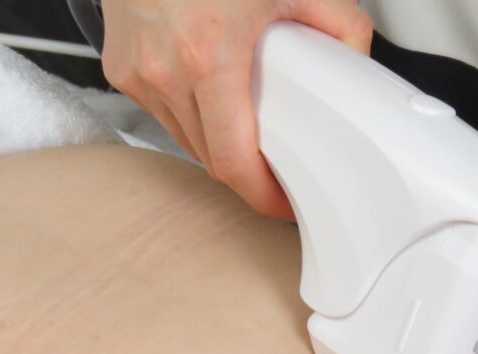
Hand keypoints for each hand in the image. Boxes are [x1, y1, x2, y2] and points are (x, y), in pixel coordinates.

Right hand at [101, 0, 372, 218]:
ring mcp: (136, 71)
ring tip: (247, 127)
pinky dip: (191, 115)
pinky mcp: (120, 66)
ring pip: (186, 140)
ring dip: (219, 145)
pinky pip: (162, 113)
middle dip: (249, 173)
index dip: (263, 197)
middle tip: (278, 168)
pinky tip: (211, 94)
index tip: (283, 205)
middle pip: (212, 159)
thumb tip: (356, 60)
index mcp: (208, 58)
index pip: (234, 164)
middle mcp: (164, 71)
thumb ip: (339, 24)